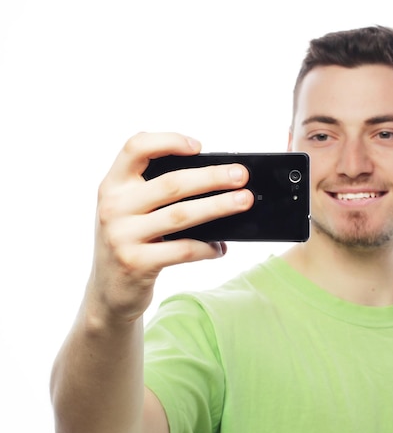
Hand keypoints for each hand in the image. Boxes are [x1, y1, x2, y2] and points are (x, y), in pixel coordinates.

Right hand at [88, 131, 253, 323]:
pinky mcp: (136, 263)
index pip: (135, 147)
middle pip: (171, 183)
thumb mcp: (130, 211)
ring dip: (219, 206)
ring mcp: (123, 235)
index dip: (168, 141)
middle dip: (212, 177)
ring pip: (182, 214)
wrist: (108, 291)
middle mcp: (114, 206)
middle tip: (241, 175)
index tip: (199, 146)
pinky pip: (183, 249)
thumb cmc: (130, 243)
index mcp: (113, 185)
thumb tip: (215, 183)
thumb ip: (155, 192)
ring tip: (244, 201)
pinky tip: (221, 248)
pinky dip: (207, 247)